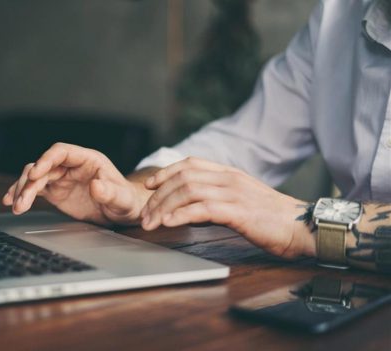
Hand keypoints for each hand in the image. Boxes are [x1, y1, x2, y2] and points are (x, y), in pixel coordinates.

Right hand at [2, 143, 150, 224]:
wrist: (123, 211)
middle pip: (43, 166)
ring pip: (35, 177)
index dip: (46, 160)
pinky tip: (11, 202)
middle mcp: (71, 166)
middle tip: (22, 199)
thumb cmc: (126, 200)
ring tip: (16, 207)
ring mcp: (62, 178)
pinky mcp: (56, 191)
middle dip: (29, 181)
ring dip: (23, 189)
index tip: (35, 173)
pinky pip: (35, 189)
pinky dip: (22, 194)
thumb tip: (96, 186)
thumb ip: (110, 192)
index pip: (61, 152)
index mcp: (87, 159)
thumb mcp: (122, 198)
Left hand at [140, 157, 315, 257]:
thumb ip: (219, 198)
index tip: (150, 184)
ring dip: (164, 207)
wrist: (304, 228)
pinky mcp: (239, 211)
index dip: (166, 172)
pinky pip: (203, 209)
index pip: (190, 164)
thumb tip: (193, 208)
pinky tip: (169, 223)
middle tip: (145, 214)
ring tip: (151, 223)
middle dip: (159, 196)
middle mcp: (229, 179)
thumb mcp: (242, 201)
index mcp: (230, 174)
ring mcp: (234, 193)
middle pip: (183, 178)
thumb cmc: (273, 219)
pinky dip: (181, 215)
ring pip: (188, 192)